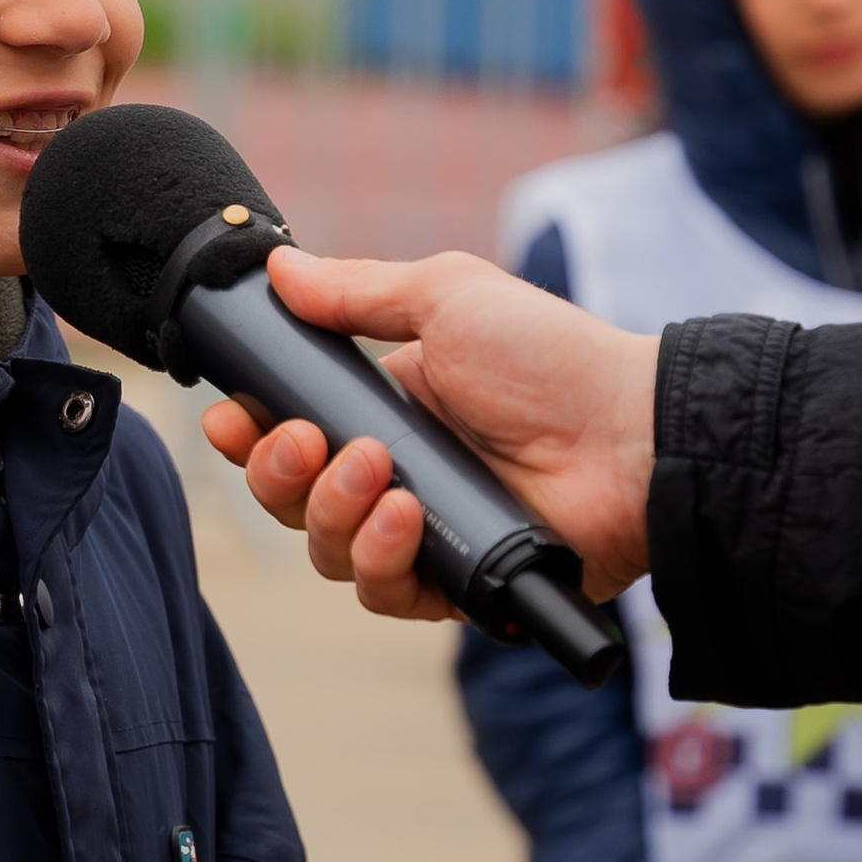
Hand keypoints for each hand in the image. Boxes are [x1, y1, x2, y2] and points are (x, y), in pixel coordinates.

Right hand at [202, 247, 658, 612]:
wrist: (633, 432)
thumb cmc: (552, 358)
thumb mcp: (448, 298)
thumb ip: (356, 293)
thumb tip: (278, 267)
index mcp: (386, 408)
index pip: (289, 435)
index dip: (249, 436)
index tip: (228, 419)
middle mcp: (397, 476)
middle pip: (293, 501)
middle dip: (278, 475)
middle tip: (307, 442)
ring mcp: (426, 534)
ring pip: (328, 553)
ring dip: (332, 513)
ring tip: (377, 474)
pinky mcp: (458, 585)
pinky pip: (386, 594)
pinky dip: (381, 559)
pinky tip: (405, 516)